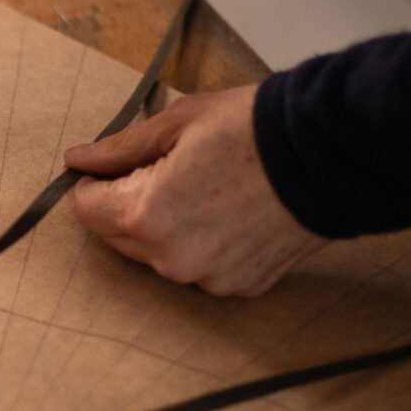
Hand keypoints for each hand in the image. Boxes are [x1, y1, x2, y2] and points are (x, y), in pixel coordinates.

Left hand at [65, 85, 326, 296]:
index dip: (94, 182)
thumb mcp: (176, 123)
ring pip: (156, 254)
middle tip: (165, 168)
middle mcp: (170, 259)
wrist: (331, 154)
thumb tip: (78, 160)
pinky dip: (201, 243)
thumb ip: (119, 149)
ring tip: (204, 187)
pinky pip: (198, 267)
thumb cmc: (253, 129)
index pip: (85, 209)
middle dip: (125, 204)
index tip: (116, 164)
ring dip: (162, 226)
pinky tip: (229, 212)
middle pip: (116, 235)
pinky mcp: (239, 286)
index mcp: (145, 215)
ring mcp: (207, 278)